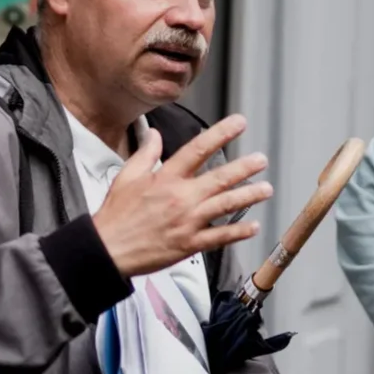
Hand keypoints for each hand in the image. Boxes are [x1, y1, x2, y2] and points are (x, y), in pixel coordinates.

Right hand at [92, 115, 271, 278]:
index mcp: (166, 178)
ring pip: (225, 205)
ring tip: (266, 189)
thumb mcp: (127, 176)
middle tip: (261, 159)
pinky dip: (238, 232)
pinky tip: (253, 226)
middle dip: (245, 167)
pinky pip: (219, 237)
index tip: (239, 123)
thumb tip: (155, 133)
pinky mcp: (189, 245)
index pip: (198, 149)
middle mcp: (180, 198)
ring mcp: (187, 222)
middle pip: (220, 178)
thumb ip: (146, 153)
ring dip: (248, 196)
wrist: (108, 249)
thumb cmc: (116, 215)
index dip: (221, 133)